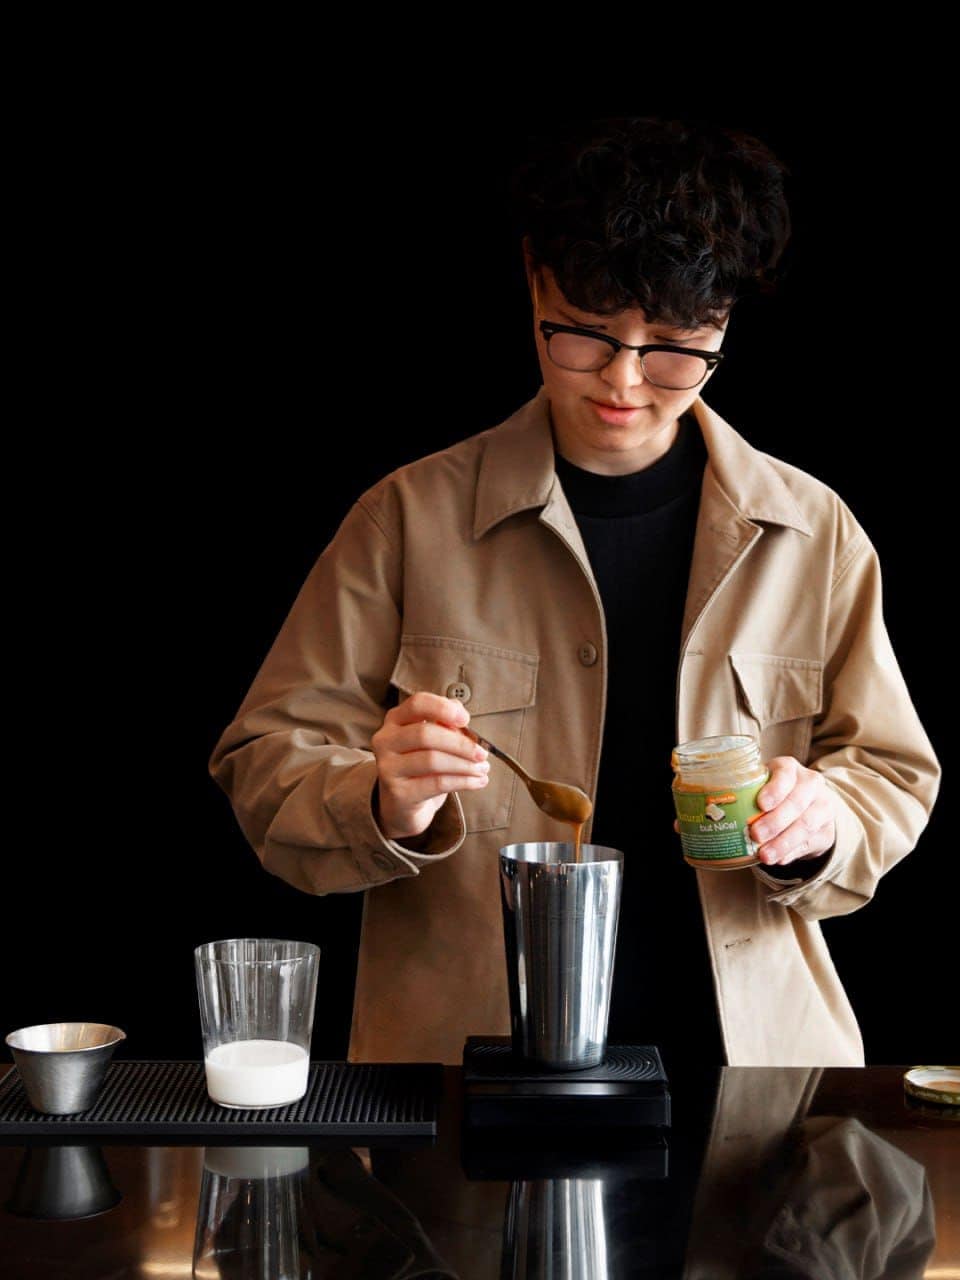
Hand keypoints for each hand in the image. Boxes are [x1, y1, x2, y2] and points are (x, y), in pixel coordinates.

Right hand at [371, 691, 489, 840]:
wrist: (402, 804)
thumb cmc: (421, 766)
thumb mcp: (433, 741)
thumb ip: (446, 724)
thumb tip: (462, 717)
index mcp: (395, 720)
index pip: (417, 704)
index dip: (443, 708)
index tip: (466, 719)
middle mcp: (385, 740)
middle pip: (425, 734)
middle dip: (460, 744)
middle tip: (482, 753)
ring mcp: (388, 768)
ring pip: (432, 760)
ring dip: (465, 765)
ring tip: (483, 769)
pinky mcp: (398, 793)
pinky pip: (436, 784)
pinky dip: (463, 781)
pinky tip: (477, 782)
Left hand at [671, 756, 835, 866]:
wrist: (810, 805)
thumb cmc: (771, 794)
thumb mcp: (754, 788)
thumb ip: (724, 801)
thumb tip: (680, 823)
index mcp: (787, 769)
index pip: (786, 773)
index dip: (775, 788)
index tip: (761, 803)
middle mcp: (808, 785)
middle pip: (796, 802)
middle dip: (776, 820)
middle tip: (755, 834)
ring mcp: (820, 807)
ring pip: (805, 824)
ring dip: (783, 842)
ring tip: (764, 856)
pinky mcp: (824, 829)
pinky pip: (809, 842)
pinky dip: (792, 852)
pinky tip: (778, 859)